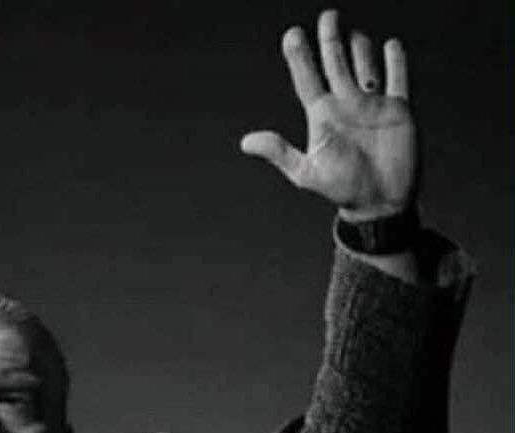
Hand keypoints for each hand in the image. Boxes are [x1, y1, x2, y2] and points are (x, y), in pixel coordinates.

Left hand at [241, 9, 417, 220]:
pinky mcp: (399, 109)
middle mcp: (346, 106)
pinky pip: (398, 77)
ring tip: (353, 33)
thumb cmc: (342, 190)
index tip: (292, 34)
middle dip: (331, 39)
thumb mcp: (306, 172)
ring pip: (365, 65)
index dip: (300, 57)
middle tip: (327, 17)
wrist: (379, 202)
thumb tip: (246, 142)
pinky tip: (389, 45)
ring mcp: (372, 105)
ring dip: (359, 48)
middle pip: (336, 64)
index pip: (307, 79)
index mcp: (323, 117)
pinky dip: (395, 61)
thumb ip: (279, 153)